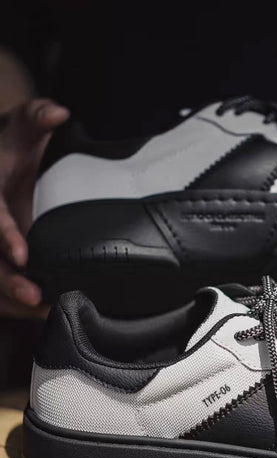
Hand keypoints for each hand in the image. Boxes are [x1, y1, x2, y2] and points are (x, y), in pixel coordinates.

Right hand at [0, 99, 68, 317]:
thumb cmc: (10, 147)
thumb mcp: (19, 127)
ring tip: (47, 314)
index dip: (3, 234)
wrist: (2, 163)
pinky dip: (15, 301)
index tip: (22, 253)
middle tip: (36, 299)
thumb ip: (35, 116)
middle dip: (6, 281)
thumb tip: (59, 112)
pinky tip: (45, 313)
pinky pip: (0, 282)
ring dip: (11, 299)